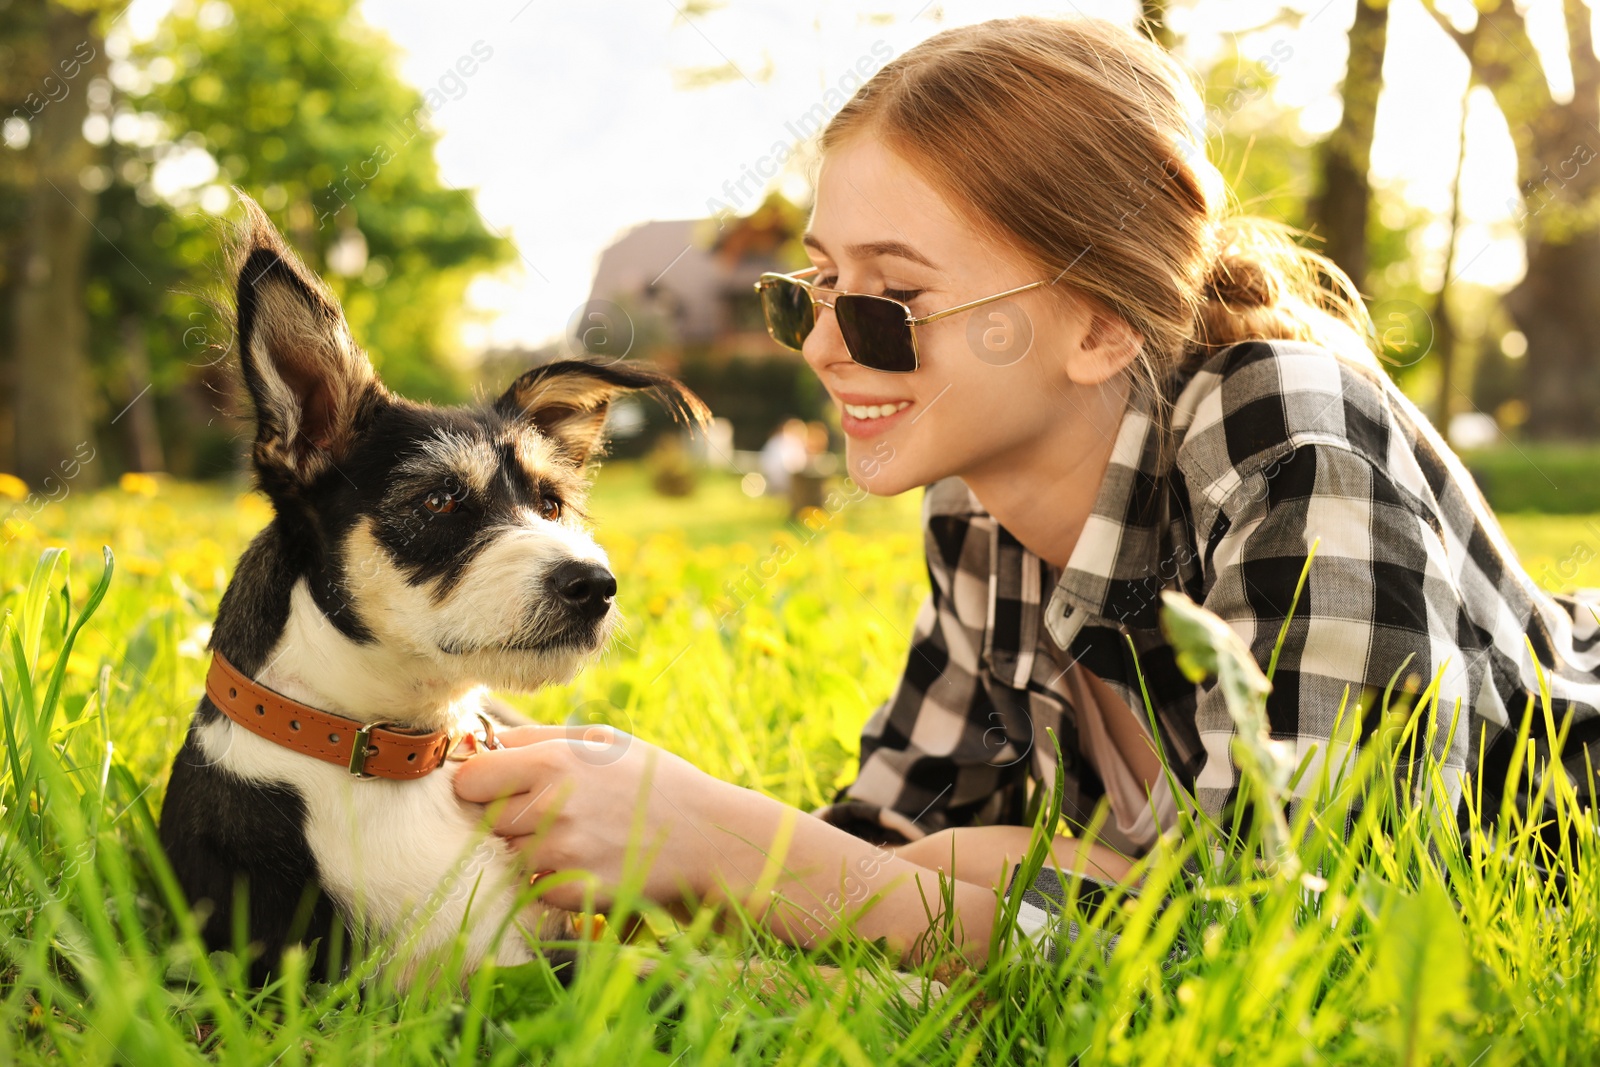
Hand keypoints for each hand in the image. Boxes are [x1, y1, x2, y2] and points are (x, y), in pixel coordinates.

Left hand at [451, 724, 737, 913]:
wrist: (707, 837)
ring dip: (527, 850)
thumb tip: (486, 740)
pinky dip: (551, 879)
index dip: (479, 784)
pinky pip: (535, 886)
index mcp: (554, 760)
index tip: (495, 786)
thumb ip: (540, 737)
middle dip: (504, 818)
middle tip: (541, 814)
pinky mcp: (574, 890)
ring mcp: (562, 853)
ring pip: (507, 856)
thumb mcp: (604, 741)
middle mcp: (551, 806)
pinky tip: (585, 863)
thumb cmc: (654, 780)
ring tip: (570, 838)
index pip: (470, 778)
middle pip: (483, 821)